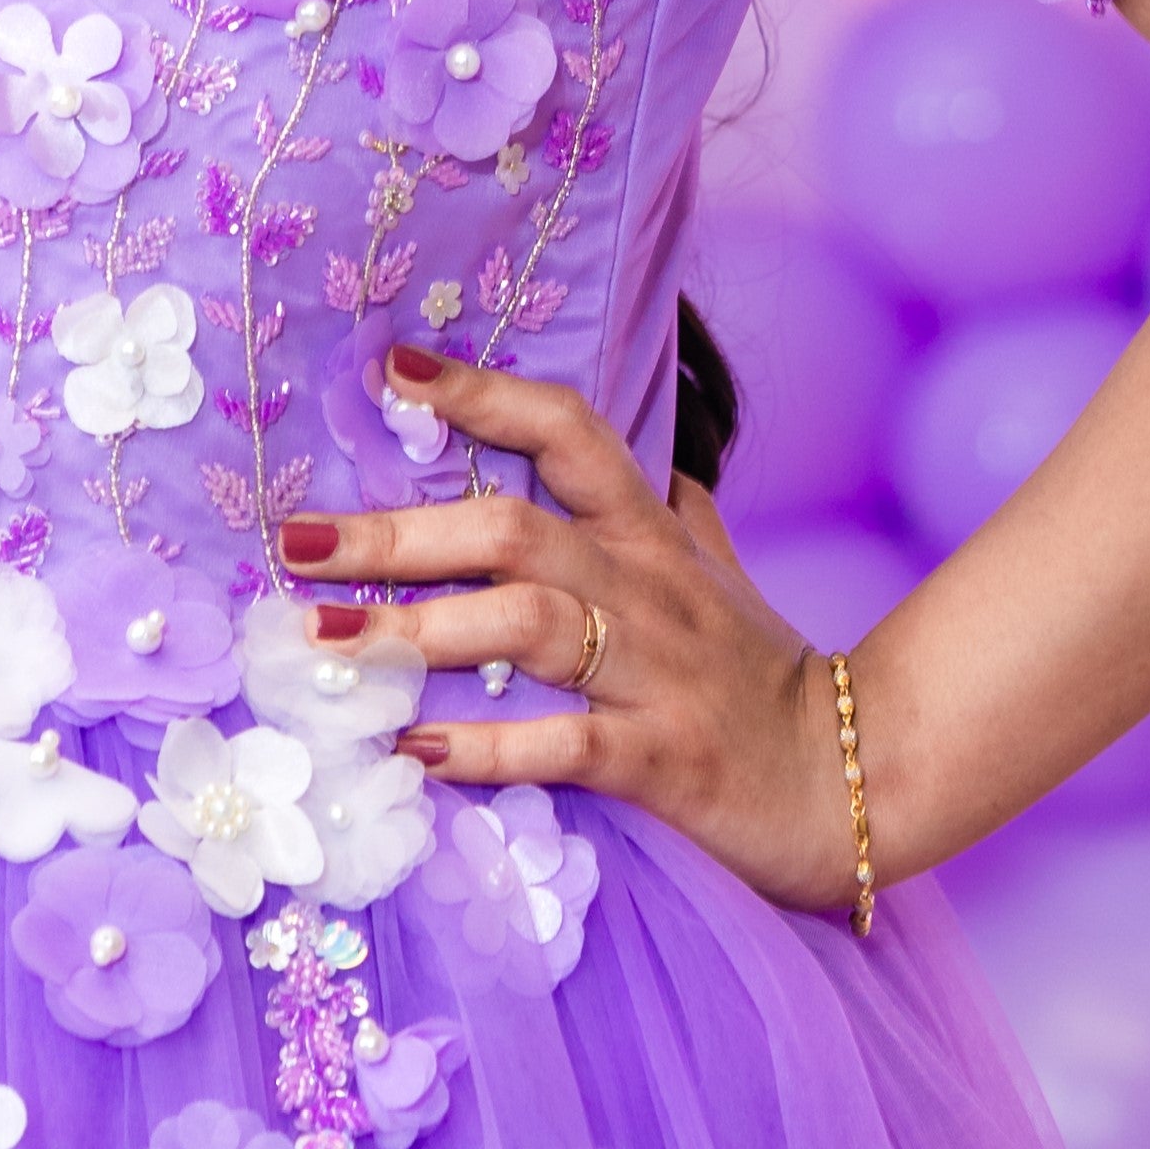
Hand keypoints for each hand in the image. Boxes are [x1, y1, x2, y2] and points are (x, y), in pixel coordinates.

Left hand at [278, 345, 860, 917]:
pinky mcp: (665, 759)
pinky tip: (413, 751)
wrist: (854, 778)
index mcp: (651, 535)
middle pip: (514, 532)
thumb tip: (649, 451)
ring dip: (418, 630)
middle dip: (397, 534)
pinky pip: (566, 745)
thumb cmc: (761, 676)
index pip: (570, 433)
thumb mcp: (717, 572)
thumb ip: (671, 511)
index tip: (393, 370)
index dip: (484, 395)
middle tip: (295, 542)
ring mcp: (656, 672)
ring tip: (325, 641)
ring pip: (529, 625)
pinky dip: (487, 749)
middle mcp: (647, 589)